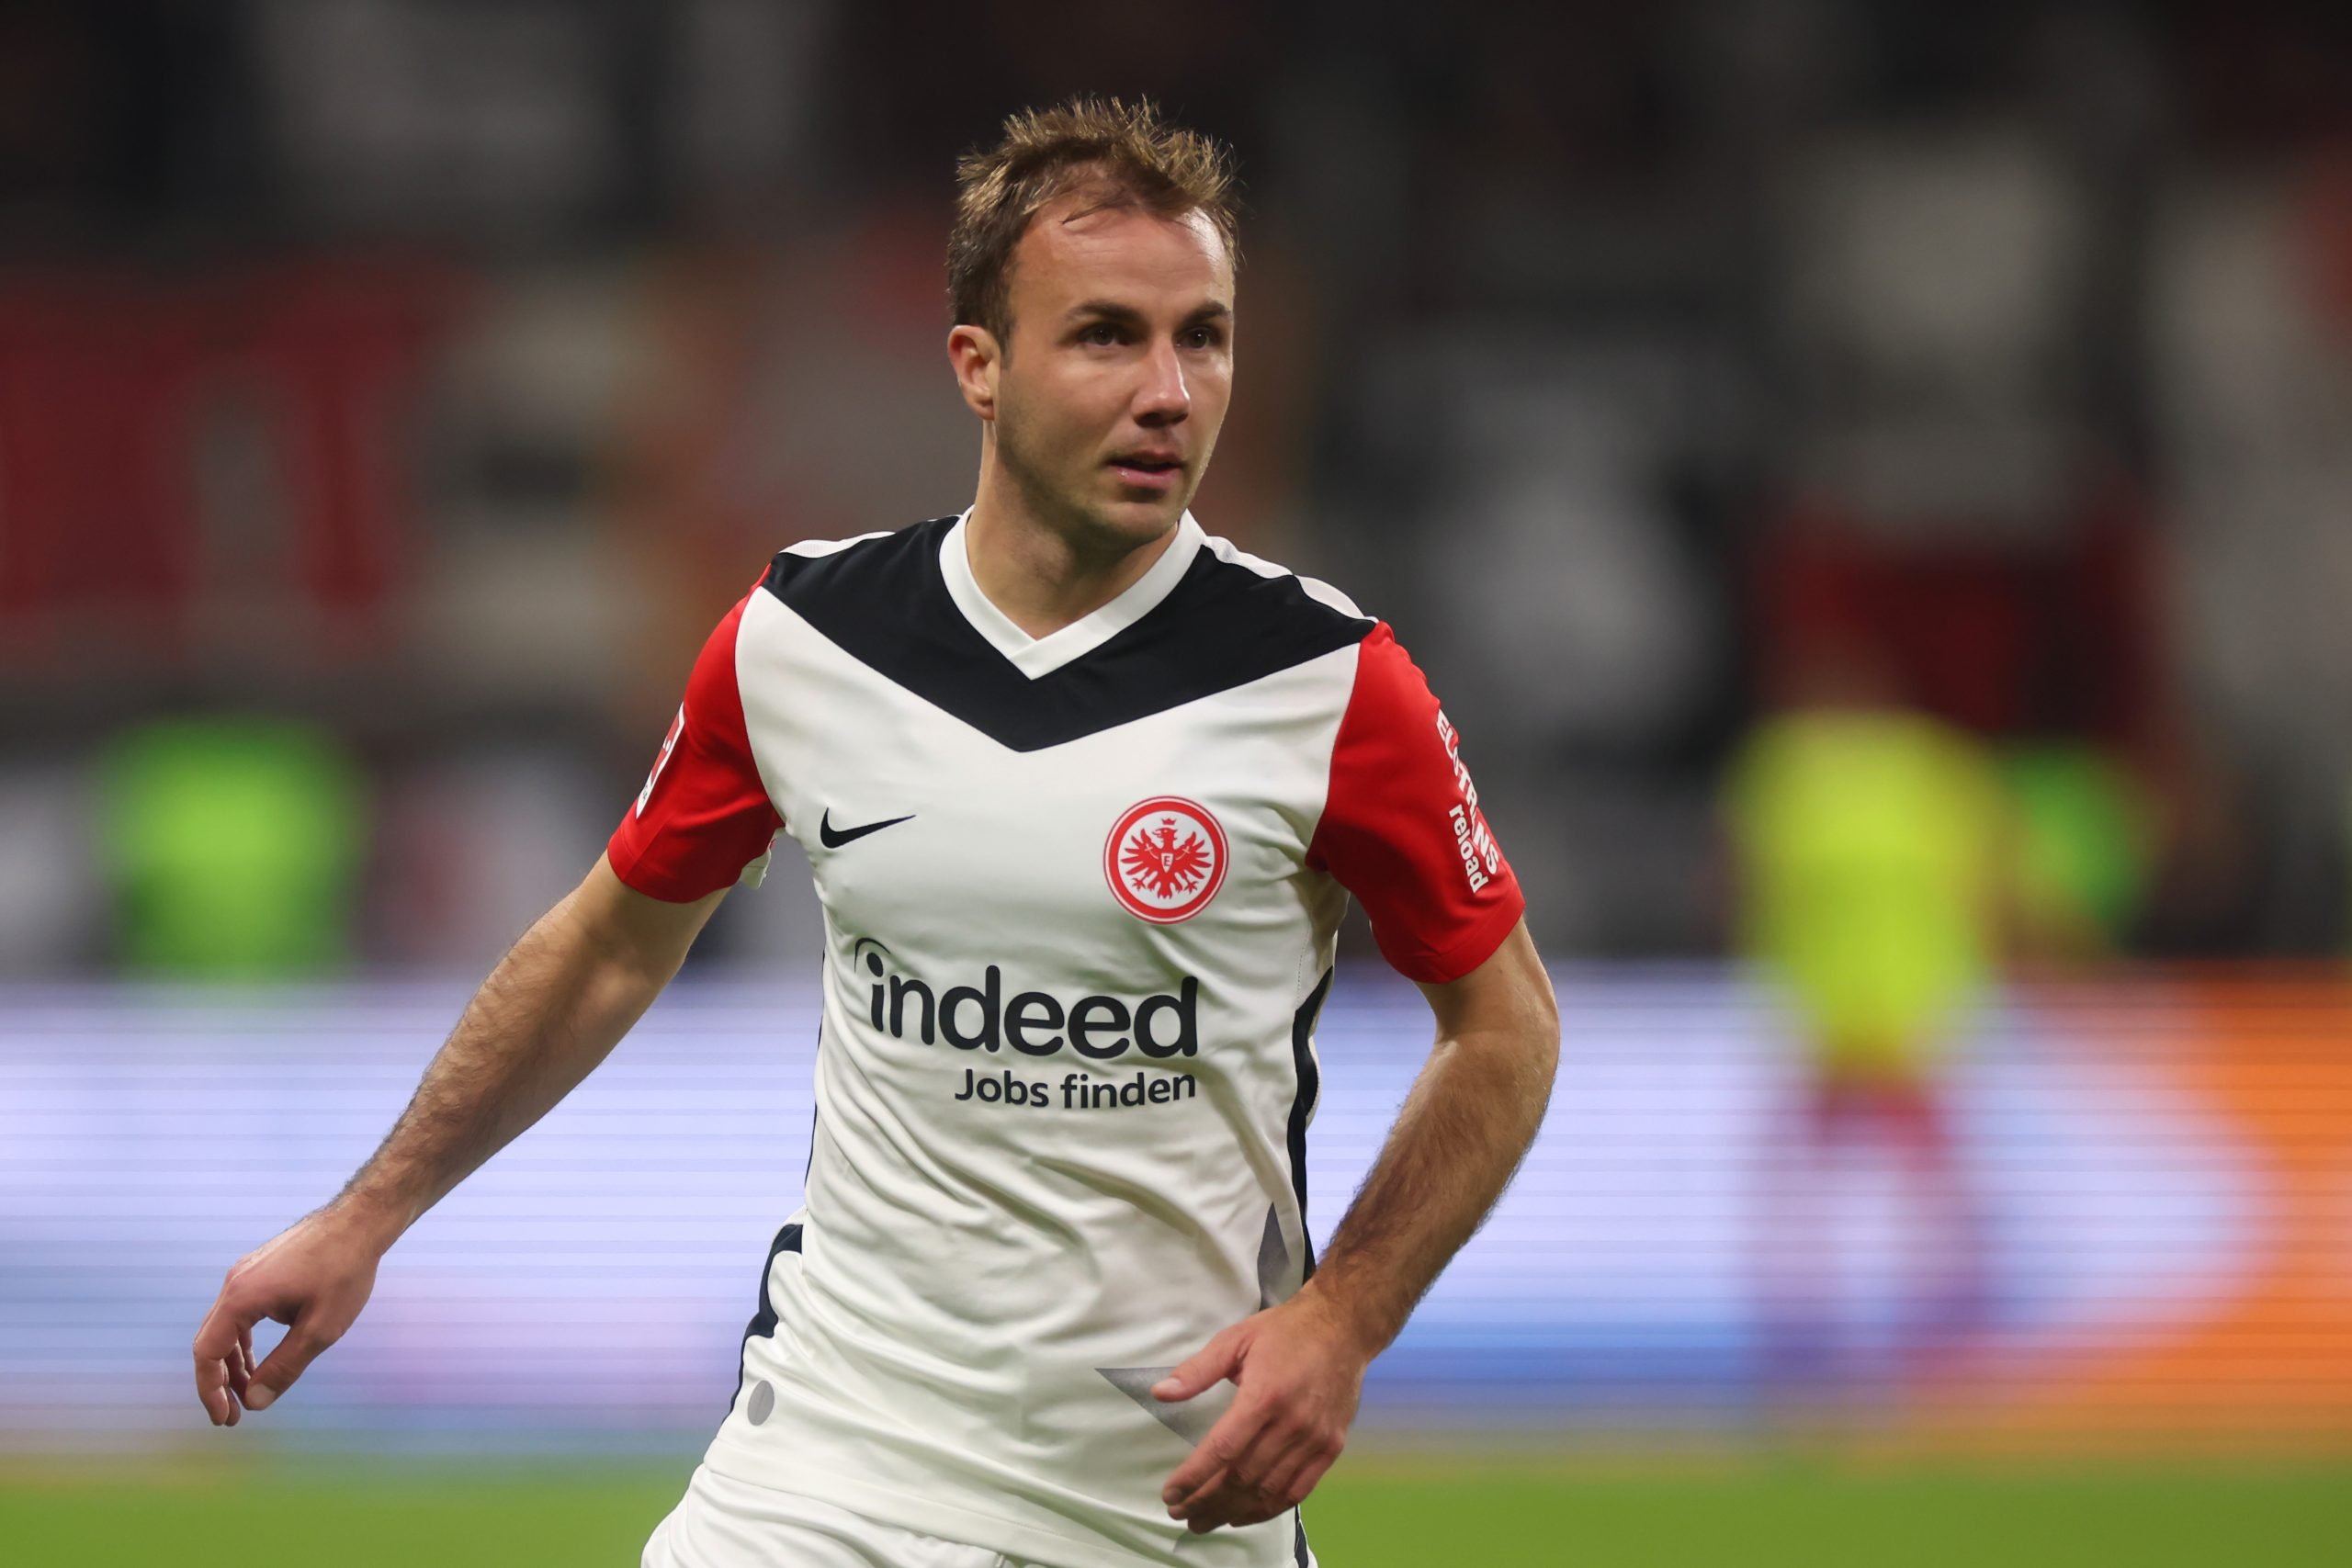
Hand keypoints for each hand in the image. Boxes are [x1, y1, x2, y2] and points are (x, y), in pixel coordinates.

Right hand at [192, 1201, 391, 1424]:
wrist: (361, 1220)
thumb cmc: (345, 1271)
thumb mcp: (320, 1329)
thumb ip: (284, 1368)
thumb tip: (254, 1403)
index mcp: (241, 1297)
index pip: (207, 1353)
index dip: (210, 1390)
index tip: (225, 1419)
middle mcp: (235, 1283)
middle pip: (210, 1342)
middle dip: (220, 1382)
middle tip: (235, 1416)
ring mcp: (245, 1274)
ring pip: (226, 1328)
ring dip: (234, 1363)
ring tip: (250, 1393)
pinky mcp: (260, 1270)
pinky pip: (241, 1313)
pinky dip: (245, 1341)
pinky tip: (261, 1361)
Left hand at [1154, 1291, 1370, 1533]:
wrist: (1342, 1329)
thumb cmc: (1284, 1332)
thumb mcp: (1235, 1340)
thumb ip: (1197, 1370)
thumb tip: (1161, 1392)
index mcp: (1264, 1395)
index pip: (1222, 1449)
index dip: (1193, 1477)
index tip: (1170, 1493)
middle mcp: (1292, 1424)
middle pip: (1242, 1477)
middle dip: (1206, 1501)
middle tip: (1179, 1513)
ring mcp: (1315, 1440)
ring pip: (1268, 1490)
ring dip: (1232, 1511)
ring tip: (1204, 1520)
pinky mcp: (1331, 1448)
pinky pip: (1297, 1491)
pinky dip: (1268, 1509)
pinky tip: (1243, 1514)